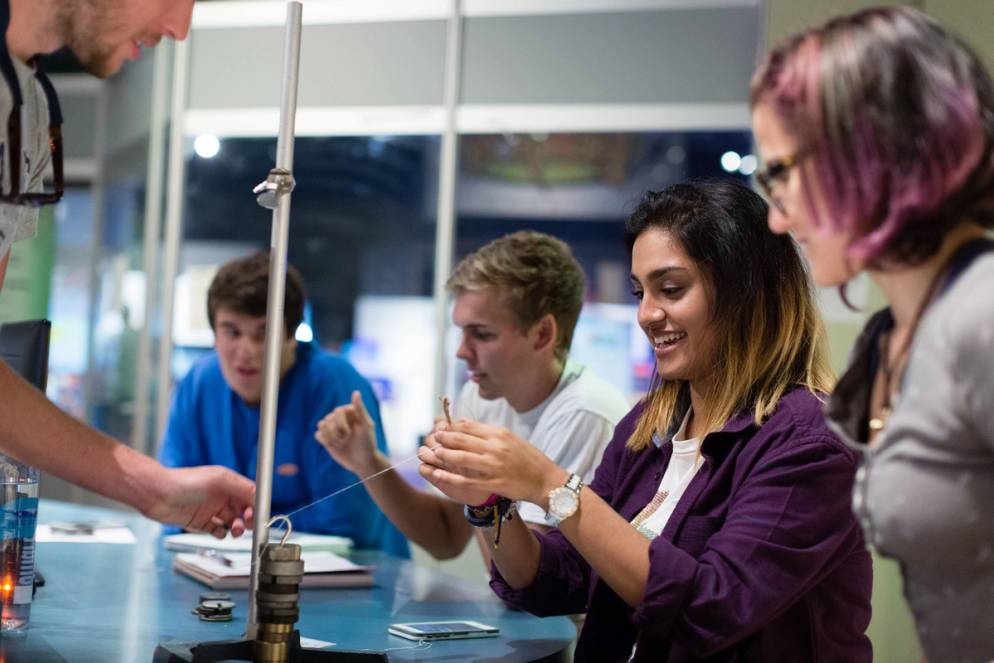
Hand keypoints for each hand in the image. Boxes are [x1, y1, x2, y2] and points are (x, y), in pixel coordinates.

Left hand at [145, 466, 254, 537]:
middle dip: (249, 519)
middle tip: (247, 524)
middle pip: (244, 510)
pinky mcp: (201, 522)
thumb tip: (259, 495)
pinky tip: (218, 531)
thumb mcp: (219, 480)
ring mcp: (212, 510)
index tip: (259, 515)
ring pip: (233, 522)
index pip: (250, 495)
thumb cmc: (184, 482)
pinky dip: (221, 534)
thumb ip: (241, 488)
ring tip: (234, 530)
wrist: (157, 494)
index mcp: (228, 483)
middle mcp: (222, 496)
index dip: (257, 505)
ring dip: (237, 528)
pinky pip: (218, 531)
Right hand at [315, 391, 380, 476]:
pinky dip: (325, 441)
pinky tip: (334, 446)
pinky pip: (318, 435)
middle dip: (337, 433)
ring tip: (342, 443)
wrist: (363, 462)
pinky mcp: (326, 437)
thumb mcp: (366, 426)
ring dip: (331, 437)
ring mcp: (333, 426)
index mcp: (350, 411)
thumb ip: (360, 409)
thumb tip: (356, 392)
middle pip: (328, 419)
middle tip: (347, 440)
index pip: (338, 412)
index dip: (343, 425)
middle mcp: (341, 417)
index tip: (352, 433)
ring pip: (321, 425)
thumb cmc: (368, 443)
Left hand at [418, 420, 566, 506]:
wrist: (545, 480)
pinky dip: (450, 477)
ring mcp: (494, 466)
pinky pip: (467, 480)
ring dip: (443, 456)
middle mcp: (496, 448)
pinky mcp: (494, 484)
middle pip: (462, 440)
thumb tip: (462, 422)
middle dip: (443, 439)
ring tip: (433, 454)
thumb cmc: (527, 458)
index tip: (440, 428)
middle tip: (433, 438)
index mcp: (499, 434)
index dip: (451, 427)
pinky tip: (438, 474)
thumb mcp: (510, 438)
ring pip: (461, 459)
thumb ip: (486, 431)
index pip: (468, 427)